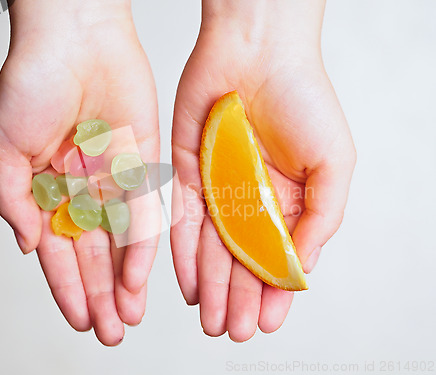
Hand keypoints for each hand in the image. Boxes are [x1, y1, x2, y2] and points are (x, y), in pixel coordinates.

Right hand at [0, 0, 159, 345]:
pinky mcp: (144, 163)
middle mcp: (83, 188)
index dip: (67, 286)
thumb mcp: (2, 147)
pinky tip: (139, 279)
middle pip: (94, 253)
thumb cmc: (32, 83)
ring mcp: (114, 178)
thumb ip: (13, 200)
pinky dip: (142, 247)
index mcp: (47, 187)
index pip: (59, 250)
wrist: (75, 39)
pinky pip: (145, 212)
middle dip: (100, 294)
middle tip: (110, 331)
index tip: (79, 318)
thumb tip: (28, 246)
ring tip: (127, 318)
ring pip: (122, 241)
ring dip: (123, 282)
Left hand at [171, 0, 355, 341]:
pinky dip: (183, 254)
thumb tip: (303, 267)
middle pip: (242, 259)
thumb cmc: (304, 99)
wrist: (258, 51)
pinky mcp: (185, 173)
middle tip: (229, 331)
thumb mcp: (333, 164)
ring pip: (211, 248)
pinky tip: (186, 284)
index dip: (272, 293)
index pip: (279, 257)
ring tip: (209, 320)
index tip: (263, 323)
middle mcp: (250, 199)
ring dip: (210, 286)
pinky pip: (182, 221)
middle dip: (236, 298)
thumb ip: (322, 218)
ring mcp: (217, 188)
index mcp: (287, 199)